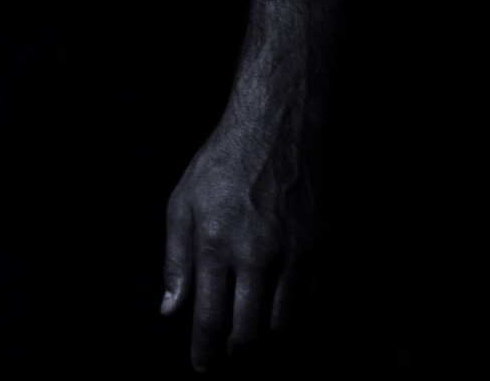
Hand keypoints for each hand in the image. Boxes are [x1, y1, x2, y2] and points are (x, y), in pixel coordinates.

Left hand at [160, 113, 316, 371]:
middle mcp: (258, 255)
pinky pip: (307, 300)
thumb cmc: (221, 166)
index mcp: (217, 244)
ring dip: (263, 333)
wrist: (276, 131)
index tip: (202, 367)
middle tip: (225, 352)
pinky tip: (274, 299)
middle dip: (235, 351)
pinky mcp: (319, 250)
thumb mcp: (182, 204)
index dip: (205, 351)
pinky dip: (290, 309)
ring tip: (248, 327)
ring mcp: (294, 255)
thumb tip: (170, 310)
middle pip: (250, 331)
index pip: (211, 318)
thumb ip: (175, 262)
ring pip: (282, 322)